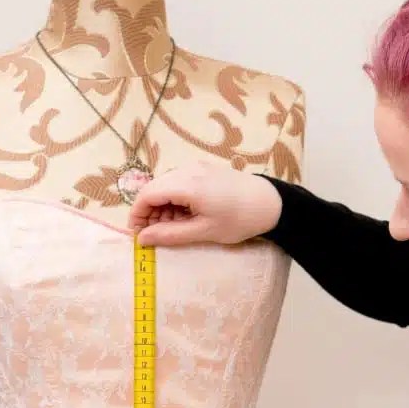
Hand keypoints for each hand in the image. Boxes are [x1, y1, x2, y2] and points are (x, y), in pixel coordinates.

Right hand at [129, 160, 283, 246]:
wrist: (271, 203)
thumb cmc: (239, 220)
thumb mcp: (204, 232)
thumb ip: (170, 235)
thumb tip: (142, 240)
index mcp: (186, 184)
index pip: (146, 195)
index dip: (137, 215)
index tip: (138, 235)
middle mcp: (187, 170)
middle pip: (154, 188)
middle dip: (150, 212)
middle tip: (158, 235)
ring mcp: (196, 167)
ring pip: (165, 186)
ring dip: (163, 207)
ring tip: (176, 227)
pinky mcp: (204, 169)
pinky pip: (179, 182)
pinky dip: (175, 199)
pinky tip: (187, 215)